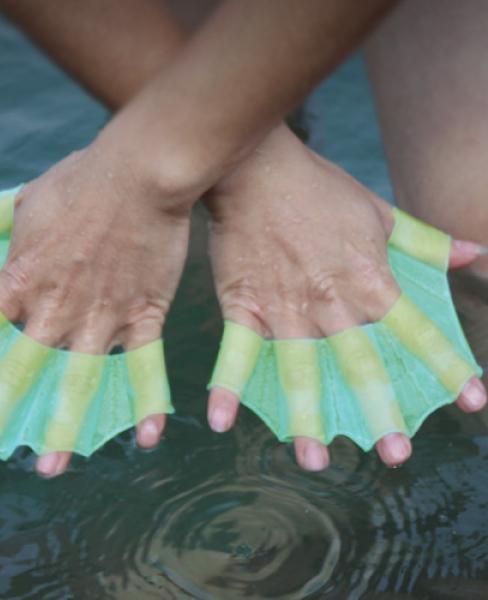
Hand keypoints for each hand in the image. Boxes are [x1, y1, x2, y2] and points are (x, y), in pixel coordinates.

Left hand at [0, 138, 192, 476]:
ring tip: (48, 469)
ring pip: (78, 383)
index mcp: (21, 279)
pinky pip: (144, 367)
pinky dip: (146, 404)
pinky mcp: (143, 316)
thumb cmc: (81, 182)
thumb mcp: (22, 199)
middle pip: (18, 371)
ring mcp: (101, 317)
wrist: (139, 175)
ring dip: (61, 429)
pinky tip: (146, 439)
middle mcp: (55, 308)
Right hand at [204, 126, 486, 469]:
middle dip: (380, 411)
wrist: (257, 171)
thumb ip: (425, 241)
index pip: (416, 330)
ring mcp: (285, 307)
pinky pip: (236, 352)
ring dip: (307, 417)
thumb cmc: (319, 189)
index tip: (472, 399)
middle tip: (395, 455)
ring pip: (299, 369)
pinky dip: (228, 387)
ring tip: (315, 460)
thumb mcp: (379, 211)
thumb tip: (476, 254)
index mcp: (369, 276)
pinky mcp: (245, 306)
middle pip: (360, 363)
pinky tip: (221, 422)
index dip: (446, 365)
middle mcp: (331, 301)